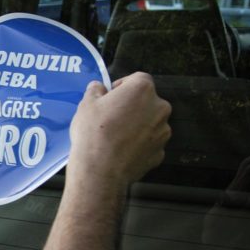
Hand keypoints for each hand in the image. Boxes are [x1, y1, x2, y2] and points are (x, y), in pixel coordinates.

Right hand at [69, 72, 171, 187]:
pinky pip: (149, 143)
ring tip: (116, 136)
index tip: (110, 96)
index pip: (138, 78)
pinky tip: (121, 150)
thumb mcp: (86, 105)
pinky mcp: (160, 152)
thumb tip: (98, 87)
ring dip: (137, 125)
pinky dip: (139, 144)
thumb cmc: (94, 133)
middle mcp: (159, 108)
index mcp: (142, 90)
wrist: (101, 170)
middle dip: (132, 106)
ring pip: (149, 122)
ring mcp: (163, 132)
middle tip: (111, 117)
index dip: (123, 86)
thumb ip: (95, 90)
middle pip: (146, 101)